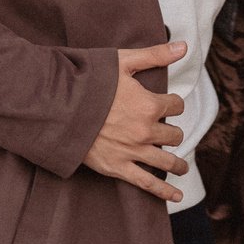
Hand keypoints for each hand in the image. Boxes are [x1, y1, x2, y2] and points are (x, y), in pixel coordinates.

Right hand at [83, 41, 188, 202]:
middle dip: (172, 131)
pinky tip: (176, 197)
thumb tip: (184, 46)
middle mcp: (145, 130)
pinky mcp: (118, 167)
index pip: (176, 105)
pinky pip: (147, 183)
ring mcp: (133, 151)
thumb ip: (156, 55)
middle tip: (166, 130)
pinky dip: (164, 192)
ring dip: (177, 164)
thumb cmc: (89, 81)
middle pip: (173, 134)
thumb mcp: (123, 62)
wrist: (59, 107)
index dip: (172, 103)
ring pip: (166, 161)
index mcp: (149, 104)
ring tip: (181, 167)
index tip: (167, 103)